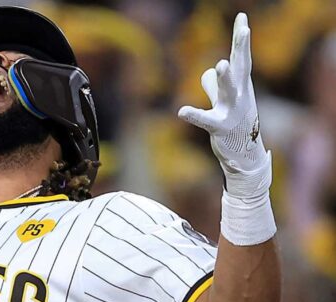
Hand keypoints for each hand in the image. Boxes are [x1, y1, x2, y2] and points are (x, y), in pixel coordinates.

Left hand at [178, 12, 270, 199]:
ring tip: (218, 65)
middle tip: (244, 29)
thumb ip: (215, 86)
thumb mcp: (225, 102)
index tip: (242, 17)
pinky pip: (205, 120)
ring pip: (228, 92)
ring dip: (224, 79)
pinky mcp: (220, 128)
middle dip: (241, 48)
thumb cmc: (236, 126)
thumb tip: (206, 72)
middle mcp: (240, 96)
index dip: (241, 38)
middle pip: (240, 67)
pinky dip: (194, 115)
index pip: (241, 57)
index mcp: (241, 86)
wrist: (245, 157)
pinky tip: (181, 111)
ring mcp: (232, 112)